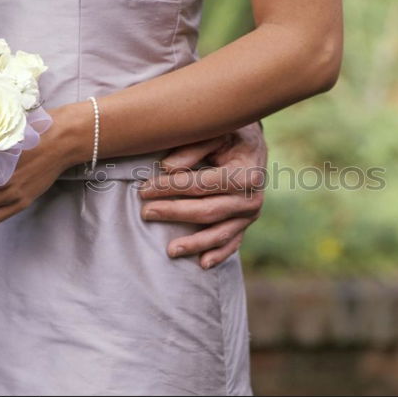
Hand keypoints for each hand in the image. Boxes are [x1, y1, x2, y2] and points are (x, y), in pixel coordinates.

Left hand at [140, 122, 266, 268]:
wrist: (253, 146)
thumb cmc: (230, 135)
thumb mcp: (216, 132)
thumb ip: (194, 147)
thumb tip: (167, 168)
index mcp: (245, 173)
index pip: (202, 184)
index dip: (172, 187)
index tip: (144, 189)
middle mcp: (251, 198)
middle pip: (208, 211)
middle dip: (174, 213)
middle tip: (146, 213)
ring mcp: (250, 214)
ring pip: (219, 233)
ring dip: (194, 243)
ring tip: (169, 250)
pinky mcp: (246, 224)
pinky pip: (232, 243)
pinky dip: (219, 255)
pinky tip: (202, 264)